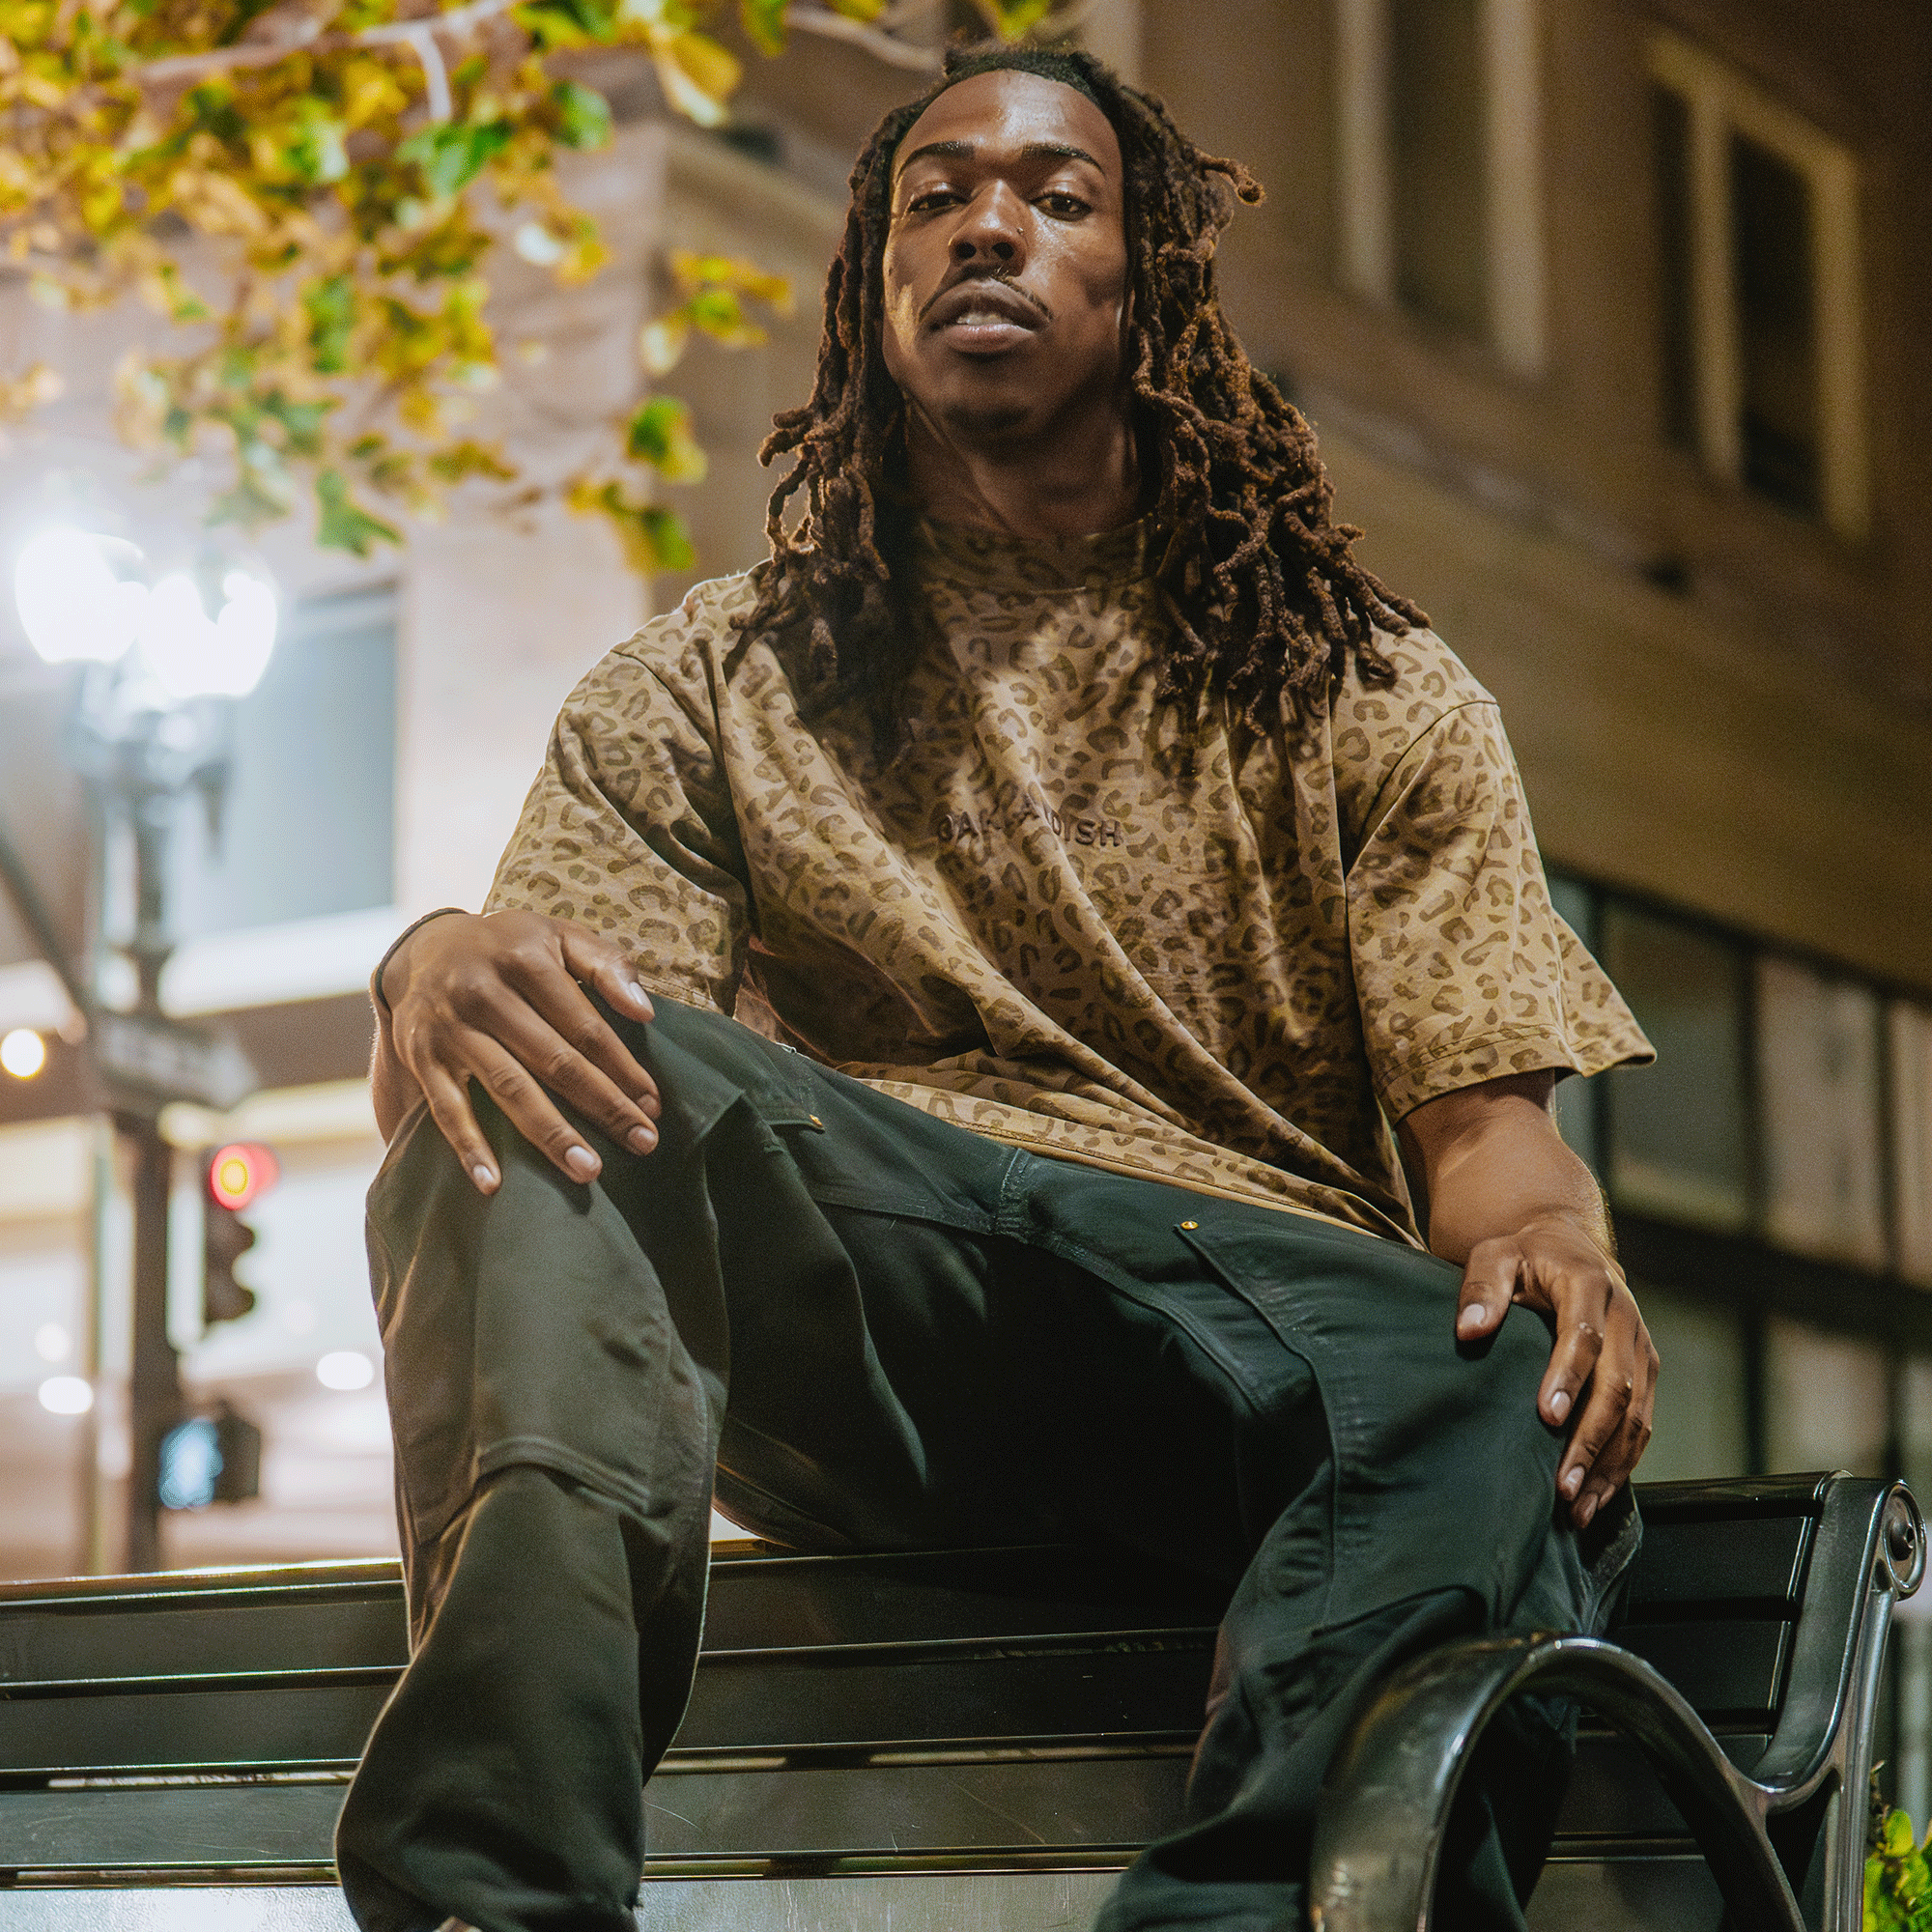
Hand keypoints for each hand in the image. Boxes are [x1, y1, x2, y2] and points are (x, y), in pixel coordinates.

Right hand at [376, 909, 661, 1191]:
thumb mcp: (559, 935)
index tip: (653, 1104)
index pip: (584, 1024)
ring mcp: (449, 1028)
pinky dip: (468, 1147)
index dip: (622, 1066)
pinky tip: (494, 1184)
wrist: (424, 949)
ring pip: (508, 1088)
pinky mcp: (422, 1057)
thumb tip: (645, 1011)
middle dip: (603, 1105)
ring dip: (550, 1133)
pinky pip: (446, 1109)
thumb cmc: (510, 949)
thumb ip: (606, 964)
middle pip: (553, 1060)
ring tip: (587, 1170)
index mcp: (524, 960)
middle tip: (642, 1143)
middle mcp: (483, 992)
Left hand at [1454, 1216, 1657, 1529]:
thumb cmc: (1521, 1257)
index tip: (1546, 1417)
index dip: (1569, 1377)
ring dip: (1610, 1465)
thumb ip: (1481, 1288)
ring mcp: (1641, 1349)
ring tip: (1577, 1507)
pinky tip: (1596, 1497)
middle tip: (1561, 1485)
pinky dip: (1623, 1464)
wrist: (1567, 1249)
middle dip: (1591, 1440)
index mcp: (1589, 1286)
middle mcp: (1626, 1319)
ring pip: (1637, 1416)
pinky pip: (1642, 1425)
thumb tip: (1469, 1329)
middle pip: (1618, 1387)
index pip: (1584, 1337)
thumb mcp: (1493, 1256)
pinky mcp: (1646, 1373)